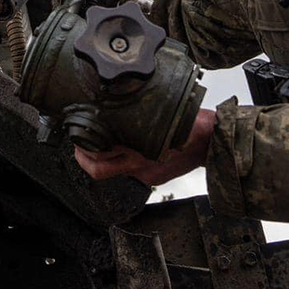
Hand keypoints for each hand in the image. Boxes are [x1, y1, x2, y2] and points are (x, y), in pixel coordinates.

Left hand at [73, 108, 215, 185]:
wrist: (211, 142)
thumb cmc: (189, 124)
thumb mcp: (159, 115)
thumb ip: (137, 118)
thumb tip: (115, 112)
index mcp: (139, 147)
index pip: (101, 156)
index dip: (84, 152)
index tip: (77, 140)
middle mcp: (139, 163)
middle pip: (99, 170)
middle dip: (83, 160)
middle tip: (77, 148)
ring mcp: (144, 172)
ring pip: (109, 173)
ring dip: (95, 163)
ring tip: (88, 149)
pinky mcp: (152, 176)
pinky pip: (127, 172)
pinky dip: (118, 162)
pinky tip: (117, 150)